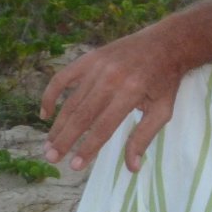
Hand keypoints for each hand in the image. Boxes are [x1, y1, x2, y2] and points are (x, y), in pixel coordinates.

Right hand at [41, 25, 183, 171]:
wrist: (166, 44)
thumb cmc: (165, 82)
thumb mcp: (163, 110)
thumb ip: (144, 137)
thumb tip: (132, 168)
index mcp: (131, 92)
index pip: (103, 127)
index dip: (88, 148)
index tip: (75, 166)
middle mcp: (111, 78)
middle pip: (82, 115)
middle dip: (65, 139)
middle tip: (52, 158)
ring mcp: (97, 66)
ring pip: (71, 101)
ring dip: (58, 124)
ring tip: (49, 144)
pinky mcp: (89, 58)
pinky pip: (63, 78)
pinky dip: (50, 95)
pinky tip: (45, 114)